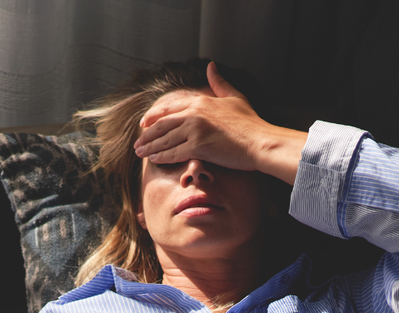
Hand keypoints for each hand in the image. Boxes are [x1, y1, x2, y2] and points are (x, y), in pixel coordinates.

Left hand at [133, 62, 306, 184]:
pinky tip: (153, 160)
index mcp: (200, 101)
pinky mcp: (198, 146)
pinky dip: (162, 157)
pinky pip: (174, 153)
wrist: (260, 142)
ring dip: (150, 147)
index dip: (153, 117)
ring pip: (165, 140)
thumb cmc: (251, 123)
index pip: (168, 109)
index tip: (143, 124)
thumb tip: (211, 66)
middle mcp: (194, 113)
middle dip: (147, 135)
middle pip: (162, 124)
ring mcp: (195, 129)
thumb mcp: (234, 97)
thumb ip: (219, 82)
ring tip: (140, 153)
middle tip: (137, 143)